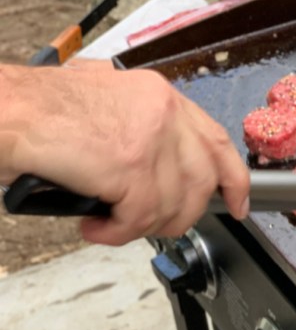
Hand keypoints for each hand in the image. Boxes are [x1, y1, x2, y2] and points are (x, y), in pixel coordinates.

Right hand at [0, 60, 249, 245]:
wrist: (1, 111)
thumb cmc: (38, 113)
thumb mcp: (105, 103)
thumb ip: (141, 128)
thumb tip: (162, 168)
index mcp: (160, 96)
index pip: (216, 141)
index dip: (232, 178)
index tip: (237, 202)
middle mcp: (163, 112)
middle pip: (203, 180)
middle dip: (182, 213)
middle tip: (154, 223)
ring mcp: (150, 138)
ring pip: (174, 205)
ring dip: (141, 225)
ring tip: (110, 223)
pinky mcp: (130, 166)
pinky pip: (140, 218)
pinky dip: (116, 233)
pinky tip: (94, 226)